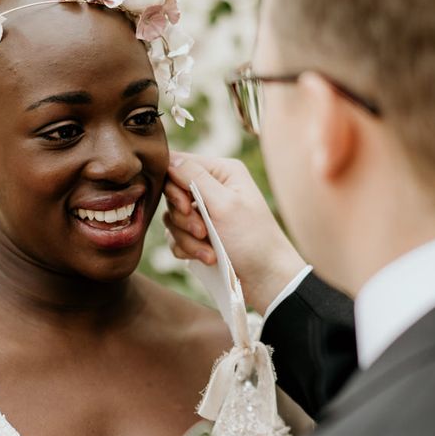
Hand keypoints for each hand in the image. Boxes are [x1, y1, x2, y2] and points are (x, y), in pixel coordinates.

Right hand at [164, 151, 306, 314]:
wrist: (265, 279)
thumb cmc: (252, 239)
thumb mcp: (224, 204)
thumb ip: (194, 178)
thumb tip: (168, 156)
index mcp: (222, 171)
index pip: (179, 164)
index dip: (173, 187)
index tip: (186, 207)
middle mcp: (212, 187)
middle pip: (172, 193)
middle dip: (184, 218)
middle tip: (202, 232)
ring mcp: (204, 212)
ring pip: (172, 219)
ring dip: (188, 239)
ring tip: (211, 253)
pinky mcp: (199, 234)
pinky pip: (176, 237)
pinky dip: (188, 249)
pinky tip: (207, 258)